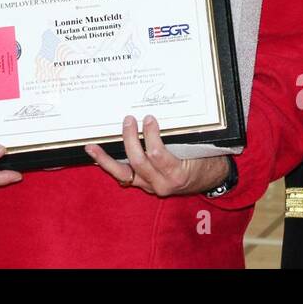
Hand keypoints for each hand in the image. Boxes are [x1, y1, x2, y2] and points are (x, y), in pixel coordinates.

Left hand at [84, 115, 229, 195]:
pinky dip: (109, 166)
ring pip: (123, 173)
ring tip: (92, 146)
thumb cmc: (206, 161)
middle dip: (129, 139)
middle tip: (128, 119)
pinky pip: (123, 176)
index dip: (150, 135)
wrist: (210, 180)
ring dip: (106, 158)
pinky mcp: (143, 185)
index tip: (148, 118)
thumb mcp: (199, 149)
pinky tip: (96, 156)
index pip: (157, 154)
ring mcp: (149, 186)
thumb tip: (157, 116)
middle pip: (138, 161)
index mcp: (176, 174)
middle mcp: (161, 183)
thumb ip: (180, 138)